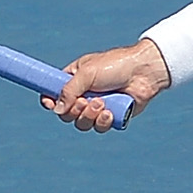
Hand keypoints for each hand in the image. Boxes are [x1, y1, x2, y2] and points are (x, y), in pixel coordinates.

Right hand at [49, 40, 171, 131]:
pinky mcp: (111, 116)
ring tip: (102, 103)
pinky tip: (110, 112)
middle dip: (75, 110)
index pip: (53, 94)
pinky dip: (103, 122)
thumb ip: (69, 90)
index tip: (50, 104)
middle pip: (66, 114)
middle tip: (86, 101)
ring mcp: (97, 107)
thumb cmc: (115, 65)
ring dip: (89, 116)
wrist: (143, 72)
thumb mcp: (87, 72)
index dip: (49, 101)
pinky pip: (99, 127)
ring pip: (82, 123)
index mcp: (74, 79)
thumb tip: (56, 110)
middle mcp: (83, 94)